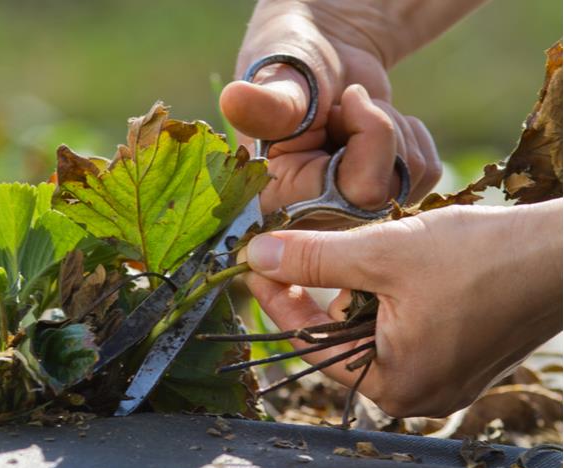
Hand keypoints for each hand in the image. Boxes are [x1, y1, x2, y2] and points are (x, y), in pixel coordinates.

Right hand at [219, 1, 486, 214]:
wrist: (318, 54)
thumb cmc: (289, 64)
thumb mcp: (279, 80)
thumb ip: (267, 103)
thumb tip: (234, 98)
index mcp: (278, 201)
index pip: (357, 192)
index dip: (367, 141)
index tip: (344, 100)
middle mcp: (312, 221)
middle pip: (387, 190)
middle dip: (377, 131)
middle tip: (342, 107)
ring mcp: (349, 214)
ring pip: (412, 178)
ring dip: (390, 131)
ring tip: (349, 118)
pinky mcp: (380, 199)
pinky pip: (427, 171)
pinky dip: (406, 137)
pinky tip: (368, 130)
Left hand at [242, 199, 562, 417]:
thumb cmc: (481, 257)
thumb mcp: (381, 253)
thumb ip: (312, 259)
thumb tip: (254, 256)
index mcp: (392, 385)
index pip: (309, 343)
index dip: (276, 299)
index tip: (256, 264)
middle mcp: (417, 394)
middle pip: (340, 338)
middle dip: (321, 292)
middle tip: (304, 250)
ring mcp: (443, 378)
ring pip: (372, 329)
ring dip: (358, 288)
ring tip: (365, 251)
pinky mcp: (463, 356)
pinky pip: (405, 327)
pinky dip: (390, 295)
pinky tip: (399, 264)